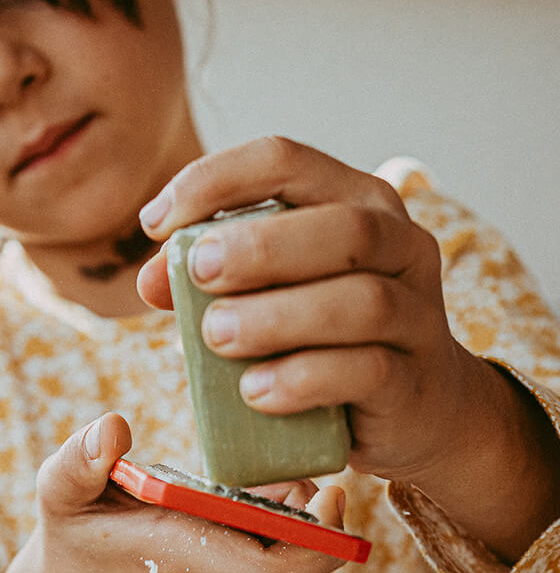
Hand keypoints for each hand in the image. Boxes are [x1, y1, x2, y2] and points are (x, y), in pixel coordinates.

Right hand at [0, 411, 346, 572]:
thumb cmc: (73, 540)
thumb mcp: (59, 493)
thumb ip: (80, 460)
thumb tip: (113, 428)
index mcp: (179, 560)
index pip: (273, 572)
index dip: (317, 538)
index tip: (330, 491)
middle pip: (300, 566)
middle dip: (316, 519)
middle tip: (297, 475)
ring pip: (294, 566)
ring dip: (299, 524)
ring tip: (272, 483)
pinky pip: (279, 569)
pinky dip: (285, 536)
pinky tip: (258, 504)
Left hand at [136, 136, 559, 559]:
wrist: (422, 411)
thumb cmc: (333, 341)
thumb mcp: (275, 297)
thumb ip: (216, 282)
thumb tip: (150, 279)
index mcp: (357, 203)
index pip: (287, 161)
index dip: (216, 180)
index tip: (155, 222)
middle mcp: (400, 246)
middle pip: (341, 227)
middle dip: (260, 246)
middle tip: (197, 273)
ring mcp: (415, 315)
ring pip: (360, 301)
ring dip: (278, 316)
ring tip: (215, 337)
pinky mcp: (412, 380)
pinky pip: (366, 371)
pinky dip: (303, 379)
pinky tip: (255, 392)